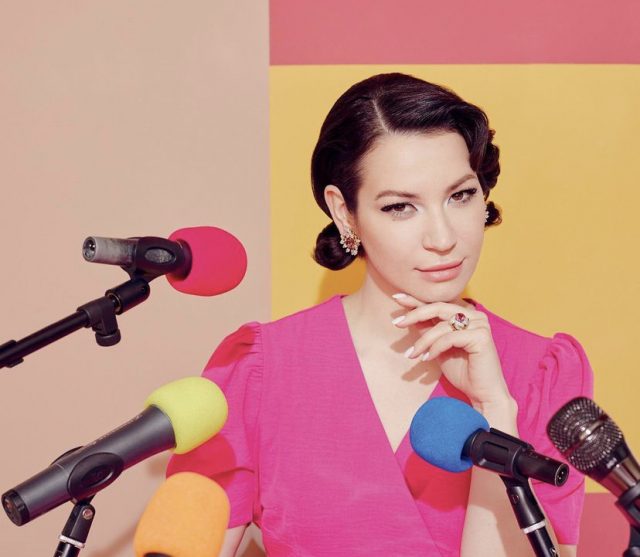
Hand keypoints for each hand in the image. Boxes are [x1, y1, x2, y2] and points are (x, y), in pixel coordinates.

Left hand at [392, 294, 512, 409]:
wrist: (481, 393)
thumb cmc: (462, 371)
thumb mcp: (438, 347)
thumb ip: (428, 330)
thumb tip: (408, 317)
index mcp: (465, 314)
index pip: (437, 304)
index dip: (416, 299)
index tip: (397, 297)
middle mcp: (475, 315)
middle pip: (438, 308)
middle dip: (415, 314)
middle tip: (397, 323)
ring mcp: (480, 324)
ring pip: (441, 326)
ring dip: (423, 341)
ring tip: (412, 354)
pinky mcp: (481, 336)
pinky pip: (449, 338)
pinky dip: (435, 348)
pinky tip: (427, 358)